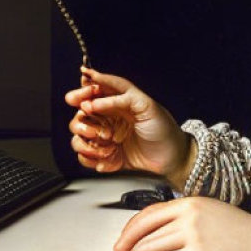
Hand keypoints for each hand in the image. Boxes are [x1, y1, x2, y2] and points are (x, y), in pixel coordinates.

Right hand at [64, 67, 190, 181]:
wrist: (172, 157)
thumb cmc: (163, 129)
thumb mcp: (146, 105)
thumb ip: (121, 98)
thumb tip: (95, 100)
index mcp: (116, 101)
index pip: (91, 91)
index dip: (82, 92)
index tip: (81, 100)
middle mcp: (107, 118)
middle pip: (79, 115)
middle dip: (82, 122)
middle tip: (95, 128)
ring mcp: (104, 137)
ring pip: (78, 137)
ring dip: (88, 142)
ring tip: (108, 144)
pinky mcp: (105, 156)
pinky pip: (85, 157)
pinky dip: (92, 158)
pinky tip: (108, 157)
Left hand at [113, 196, 250, 250]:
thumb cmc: (240, 231)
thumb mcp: (207, 211)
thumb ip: (179, 219)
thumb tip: (149, 237)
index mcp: (190, 205)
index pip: (145, 219)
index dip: (126, 236)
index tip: (119, 248)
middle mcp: (193, 222)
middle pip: (146, 242)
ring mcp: (203, 245)